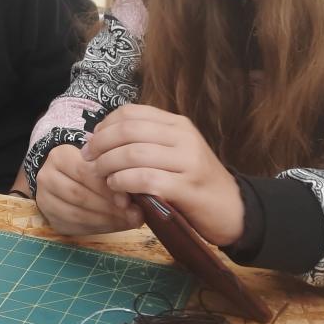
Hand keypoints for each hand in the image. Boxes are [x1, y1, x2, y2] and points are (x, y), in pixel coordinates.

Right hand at [34, 144, 143, 235]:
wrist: (64, 174)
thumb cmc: (88, 166)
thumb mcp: (98, 160)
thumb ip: (114, 174)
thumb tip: (138, 199)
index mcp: (59, 156)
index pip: (84, 173)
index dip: (107, 188)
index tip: (129, 199)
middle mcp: (46, 177)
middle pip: (79, 195)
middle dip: (109, 207)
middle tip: (133, 215)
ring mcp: (45, 199)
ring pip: (76, 214)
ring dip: (105, 220)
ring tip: (127, 221)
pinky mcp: (50, 218)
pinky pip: (75, 227)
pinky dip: (97, 228)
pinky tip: (114, 225)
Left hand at [82, 104, 243, 245]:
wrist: (234, 210)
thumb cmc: (195, 183)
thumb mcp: (174, 153)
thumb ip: (146, 143)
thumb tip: (100, 141)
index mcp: (177, 124)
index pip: (131, 113)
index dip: (104, 127)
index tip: (91, 144)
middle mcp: (183, 136)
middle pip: (127, 130)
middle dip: (100, 146)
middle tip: (89, 161)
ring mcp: (188, 160)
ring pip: (133, 153)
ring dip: (108, 165)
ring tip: (102, 178)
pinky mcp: (188, 187)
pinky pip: (145, 178)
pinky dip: (123, 182)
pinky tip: (118, 189)